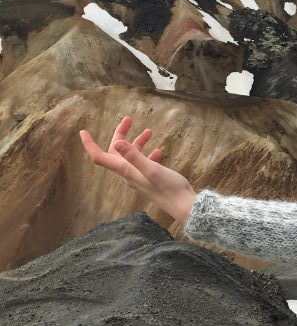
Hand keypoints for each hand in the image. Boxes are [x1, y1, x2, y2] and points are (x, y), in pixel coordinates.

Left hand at [79, 116, 196, 224]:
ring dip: (138, 142)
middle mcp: (129, 174)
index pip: (100, 157)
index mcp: (126, 170)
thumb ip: (135, 157)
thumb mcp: (152, 169)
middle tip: (129, 119)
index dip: (90, 144)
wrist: (183, 205)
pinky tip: (159, 151)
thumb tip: (117, 142)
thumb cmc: (169, 188)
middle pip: (116, 152)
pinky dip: (148, 154)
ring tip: (149, 131)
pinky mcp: (149, 179)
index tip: (83, 132)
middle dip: (120, 134)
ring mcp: (139, 177)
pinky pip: (144, 163)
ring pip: (132, 156)